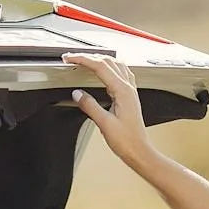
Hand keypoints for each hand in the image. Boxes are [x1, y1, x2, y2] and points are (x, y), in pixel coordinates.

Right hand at [61, 52, 152, 168]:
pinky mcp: (129, 97)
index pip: (100, 66)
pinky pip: (121, 73)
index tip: (70, 58)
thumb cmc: (127, 140)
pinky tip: (106, 71)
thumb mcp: (104, 124)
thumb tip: (77, 94)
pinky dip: (110, 67)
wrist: (139, 151)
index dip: (82, 60)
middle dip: (88, 57)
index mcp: (122, 91)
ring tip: (85, 61)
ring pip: (115, 64)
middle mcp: (128, 88)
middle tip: (72, 58)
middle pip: (107, 61)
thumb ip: (90, 106)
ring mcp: (130, 91)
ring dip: (99, 59)